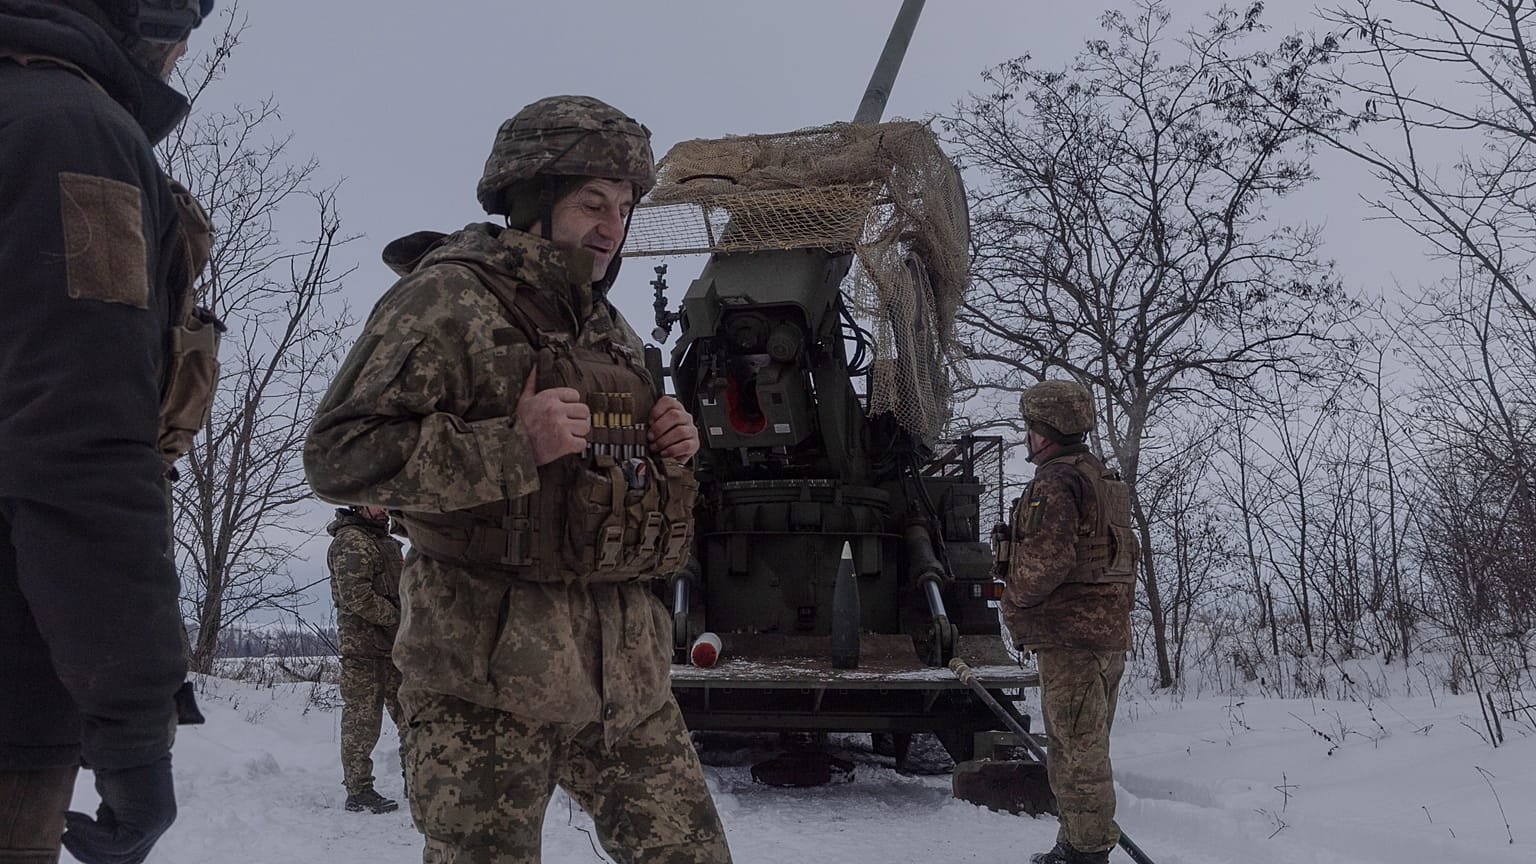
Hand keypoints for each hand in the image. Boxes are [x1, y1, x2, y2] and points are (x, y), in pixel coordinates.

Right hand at [62, 754, 176, 863]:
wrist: (127, 741)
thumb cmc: (119, 763)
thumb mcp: (113, 798)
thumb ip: (109, 821)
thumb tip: (93, 841)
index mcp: (153, 820)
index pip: (127, 852)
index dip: (96, 850)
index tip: (71, 835)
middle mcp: (159, 825)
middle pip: (124, 859)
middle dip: (89, 852)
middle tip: (66, 836)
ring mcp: (156, 825)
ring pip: (118, 856)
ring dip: (86, 844)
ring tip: (68, 827)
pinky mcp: (147, 824)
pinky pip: (115, 844)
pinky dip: (90, 834)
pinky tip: (73, 818)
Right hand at [516, 369, 590, 464]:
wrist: (513, 449)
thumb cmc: (519, 425)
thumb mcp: (523, 401)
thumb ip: (532, 383)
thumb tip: (535, 367)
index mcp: (549, 397)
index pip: (575, 395)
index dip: (571, 404)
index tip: (565, 412)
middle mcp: (556, 409)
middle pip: (584, 411)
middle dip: (579, 419)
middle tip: (570, 425)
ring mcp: (561, 426)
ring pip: (585, 426)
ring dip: (579, 432)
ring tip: (567, 435)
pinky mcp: (565, 442)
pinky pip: (582, 442)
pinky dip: (576, 446)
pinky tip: (566, 445)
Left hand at [648, 395, 699, 462]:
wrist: (671, 455)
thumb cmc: (661, 439)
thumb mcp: (654, 428)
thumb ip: (649, 423)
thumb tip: (638, 427)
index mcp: (675, 409)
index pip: (668, 402)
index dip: (657, 411)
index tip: (649, 422)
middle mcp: (685, 417)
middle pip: (675, 415)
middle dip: (659, 427)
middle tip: (650, 437)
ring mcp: (691, 430)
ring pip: (680, 431)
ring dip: (664, 441)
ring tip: (655, 447)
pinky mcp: (694, 444)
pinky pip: (685, 445)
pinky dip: (672, 450)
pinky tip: (664, 453)